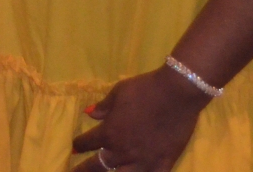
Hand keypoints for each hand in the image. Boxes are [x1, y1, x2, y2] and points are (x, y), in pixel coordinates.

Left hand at [70, 66, 210, 171]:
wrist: (177, 93)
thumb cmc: (145, 89)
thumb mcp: (119, 92)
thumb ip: (103, 107)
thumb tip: (89, 113)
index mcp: (110, 133)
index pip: (87, 142)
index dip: (79, 145)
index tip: (75, 147)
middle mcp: (123, 151)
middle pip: (98, 166)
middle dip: (83, 170)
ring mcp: (144, 160)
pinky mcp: (164, 163)